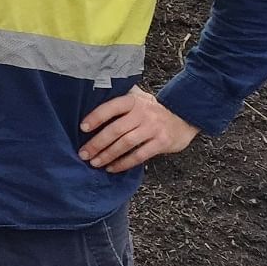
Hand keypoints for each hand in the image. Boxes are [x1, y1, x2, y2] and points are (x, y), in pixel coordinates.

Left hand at [79, 85, 198, 172]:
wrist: (184, 117)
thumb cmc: (152, 110)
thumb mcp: (138, 98)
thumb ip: (119, 99)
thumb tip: (90, 98)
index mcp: (133, 101)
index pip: (111, 107)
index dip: (96, 117)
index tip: (82, 128)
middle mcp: (143, 113)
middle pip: (116, 129)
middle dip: (97, 143)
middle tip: (84, 154)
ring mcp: (153, 128)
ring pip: (126, 143)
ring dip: (108, 155)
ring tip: (95, 162)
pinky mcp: (161, 143)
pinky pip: (139, 155)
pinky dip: (124, 163)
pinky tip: (112, 168)